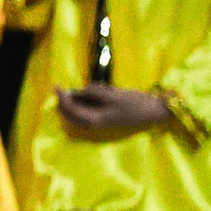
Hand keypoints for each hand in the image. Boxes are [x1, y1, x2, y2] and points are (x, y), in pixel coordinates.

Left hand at [55, 85, 171, 134]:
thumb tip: (84, 89)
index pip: (70, 110)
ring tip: (81, 90)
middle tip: (62, 90)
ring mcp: (100, 122)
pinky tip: (96, 90)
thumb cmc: (135, 104)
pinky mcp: (107, 118)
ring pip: (79, 113)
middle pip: (70, 116)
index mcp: (93, 120)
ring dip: (76, 102)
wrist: (154, 112)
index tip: (57, 86)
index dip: (62, 98)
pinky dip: (87, 102)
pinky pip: (90, 111)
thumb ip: (97, 93)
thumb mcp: (115, 96)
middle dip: (63, 104)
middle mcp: (94, 124)